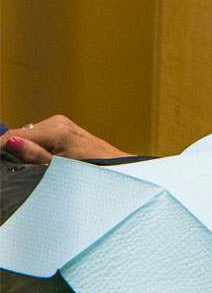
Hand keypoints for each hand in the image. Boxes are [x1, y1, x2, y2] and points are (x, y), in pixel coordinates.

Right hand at [0, 115, 126, 164]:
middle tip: (18, 169)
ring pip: (29, 137)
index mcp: (55, 130)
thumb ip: (34, 156)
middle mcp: (57, 122)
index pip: (12, 135)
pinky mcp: (64, 128)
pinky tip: (46, 161)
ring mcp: (61, 123)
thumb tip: (10, 143)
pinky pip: (40, 137)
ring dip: (27, 151)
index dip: (1, 149)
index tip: (2, 164)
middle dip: (14, 152)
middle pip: (19, 136)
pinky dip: (37, 149)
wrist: (119, 168)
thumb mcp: (59, 169)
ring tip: (37, 167)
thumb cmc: (95, 171)